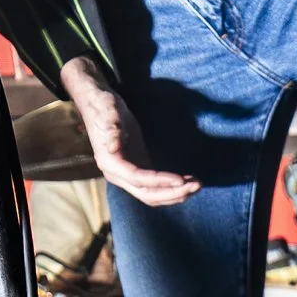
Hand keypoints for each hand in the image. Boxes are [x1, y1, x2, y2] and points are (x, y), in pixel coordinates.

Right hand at [60, 55, 198, 206]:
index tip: (180, 180)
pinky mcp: (137, 167)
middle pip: (147, 194)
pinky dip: (171, 186)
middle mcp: (117, 174)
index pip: (138, 179)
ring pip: (152, 194)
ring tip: (196, 185)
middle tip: (196, 185)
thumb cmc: (104, 106)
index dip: (159, 182)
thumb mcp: (108, 113)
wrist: (99, 103)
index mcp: (110, 163)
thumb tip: (113, 148)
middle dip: (172, 193)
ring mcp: (127, 173)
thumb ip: (112, 130)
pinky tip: (187, 181)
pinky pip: (155, 185)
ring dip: (174, 193)